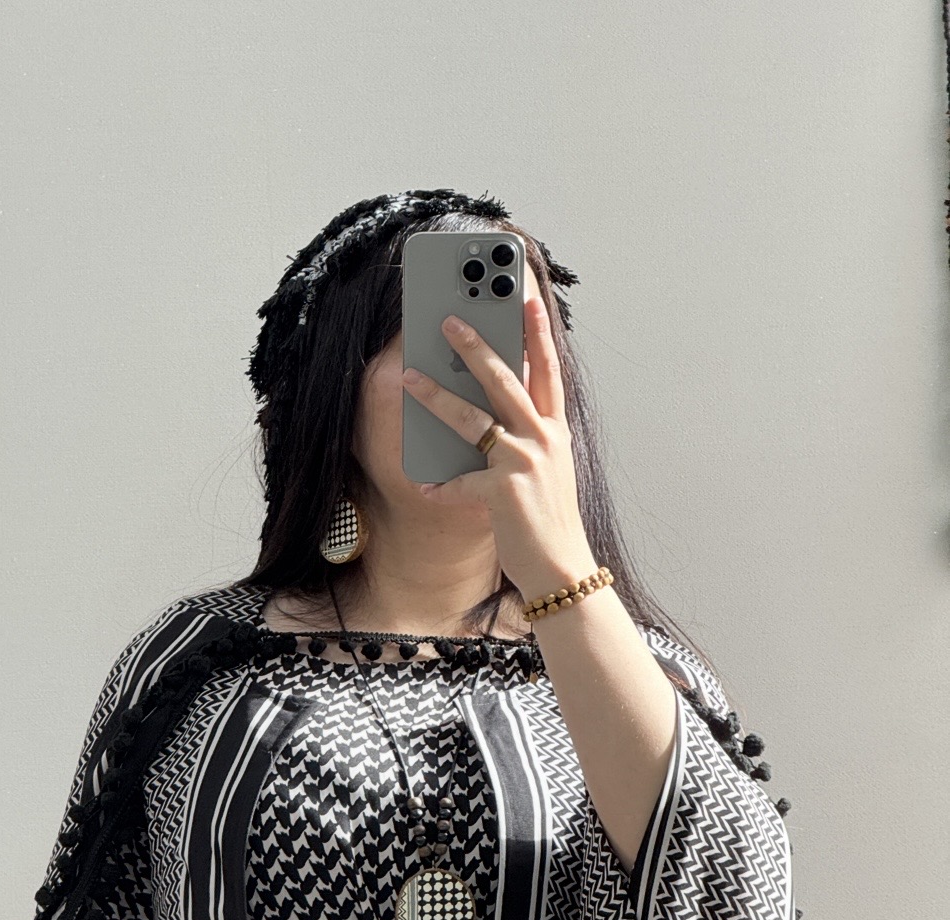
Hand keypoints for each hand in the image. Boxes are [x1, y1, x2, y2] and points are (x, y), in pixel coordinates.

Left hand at [400, 290, 595, 596]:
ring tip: (410, 376)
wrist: (561, 568)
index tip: (524, 297)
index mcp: (555, 432)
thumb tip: (491, 417)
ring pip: (473, 419)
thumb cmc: (548, 522)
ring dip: (437, 396)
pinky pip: (459, 481)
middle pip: (505, 381)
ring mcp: (524, 463)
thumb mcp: (545, 471)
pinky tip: (425, 486)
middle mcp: (543, 440)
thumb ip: (526, 439)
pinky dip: (441, 486)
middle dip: (475, 347)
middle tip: (449, 320)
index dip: (537, 333)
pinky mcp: (503, 491)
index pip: (547, 371)